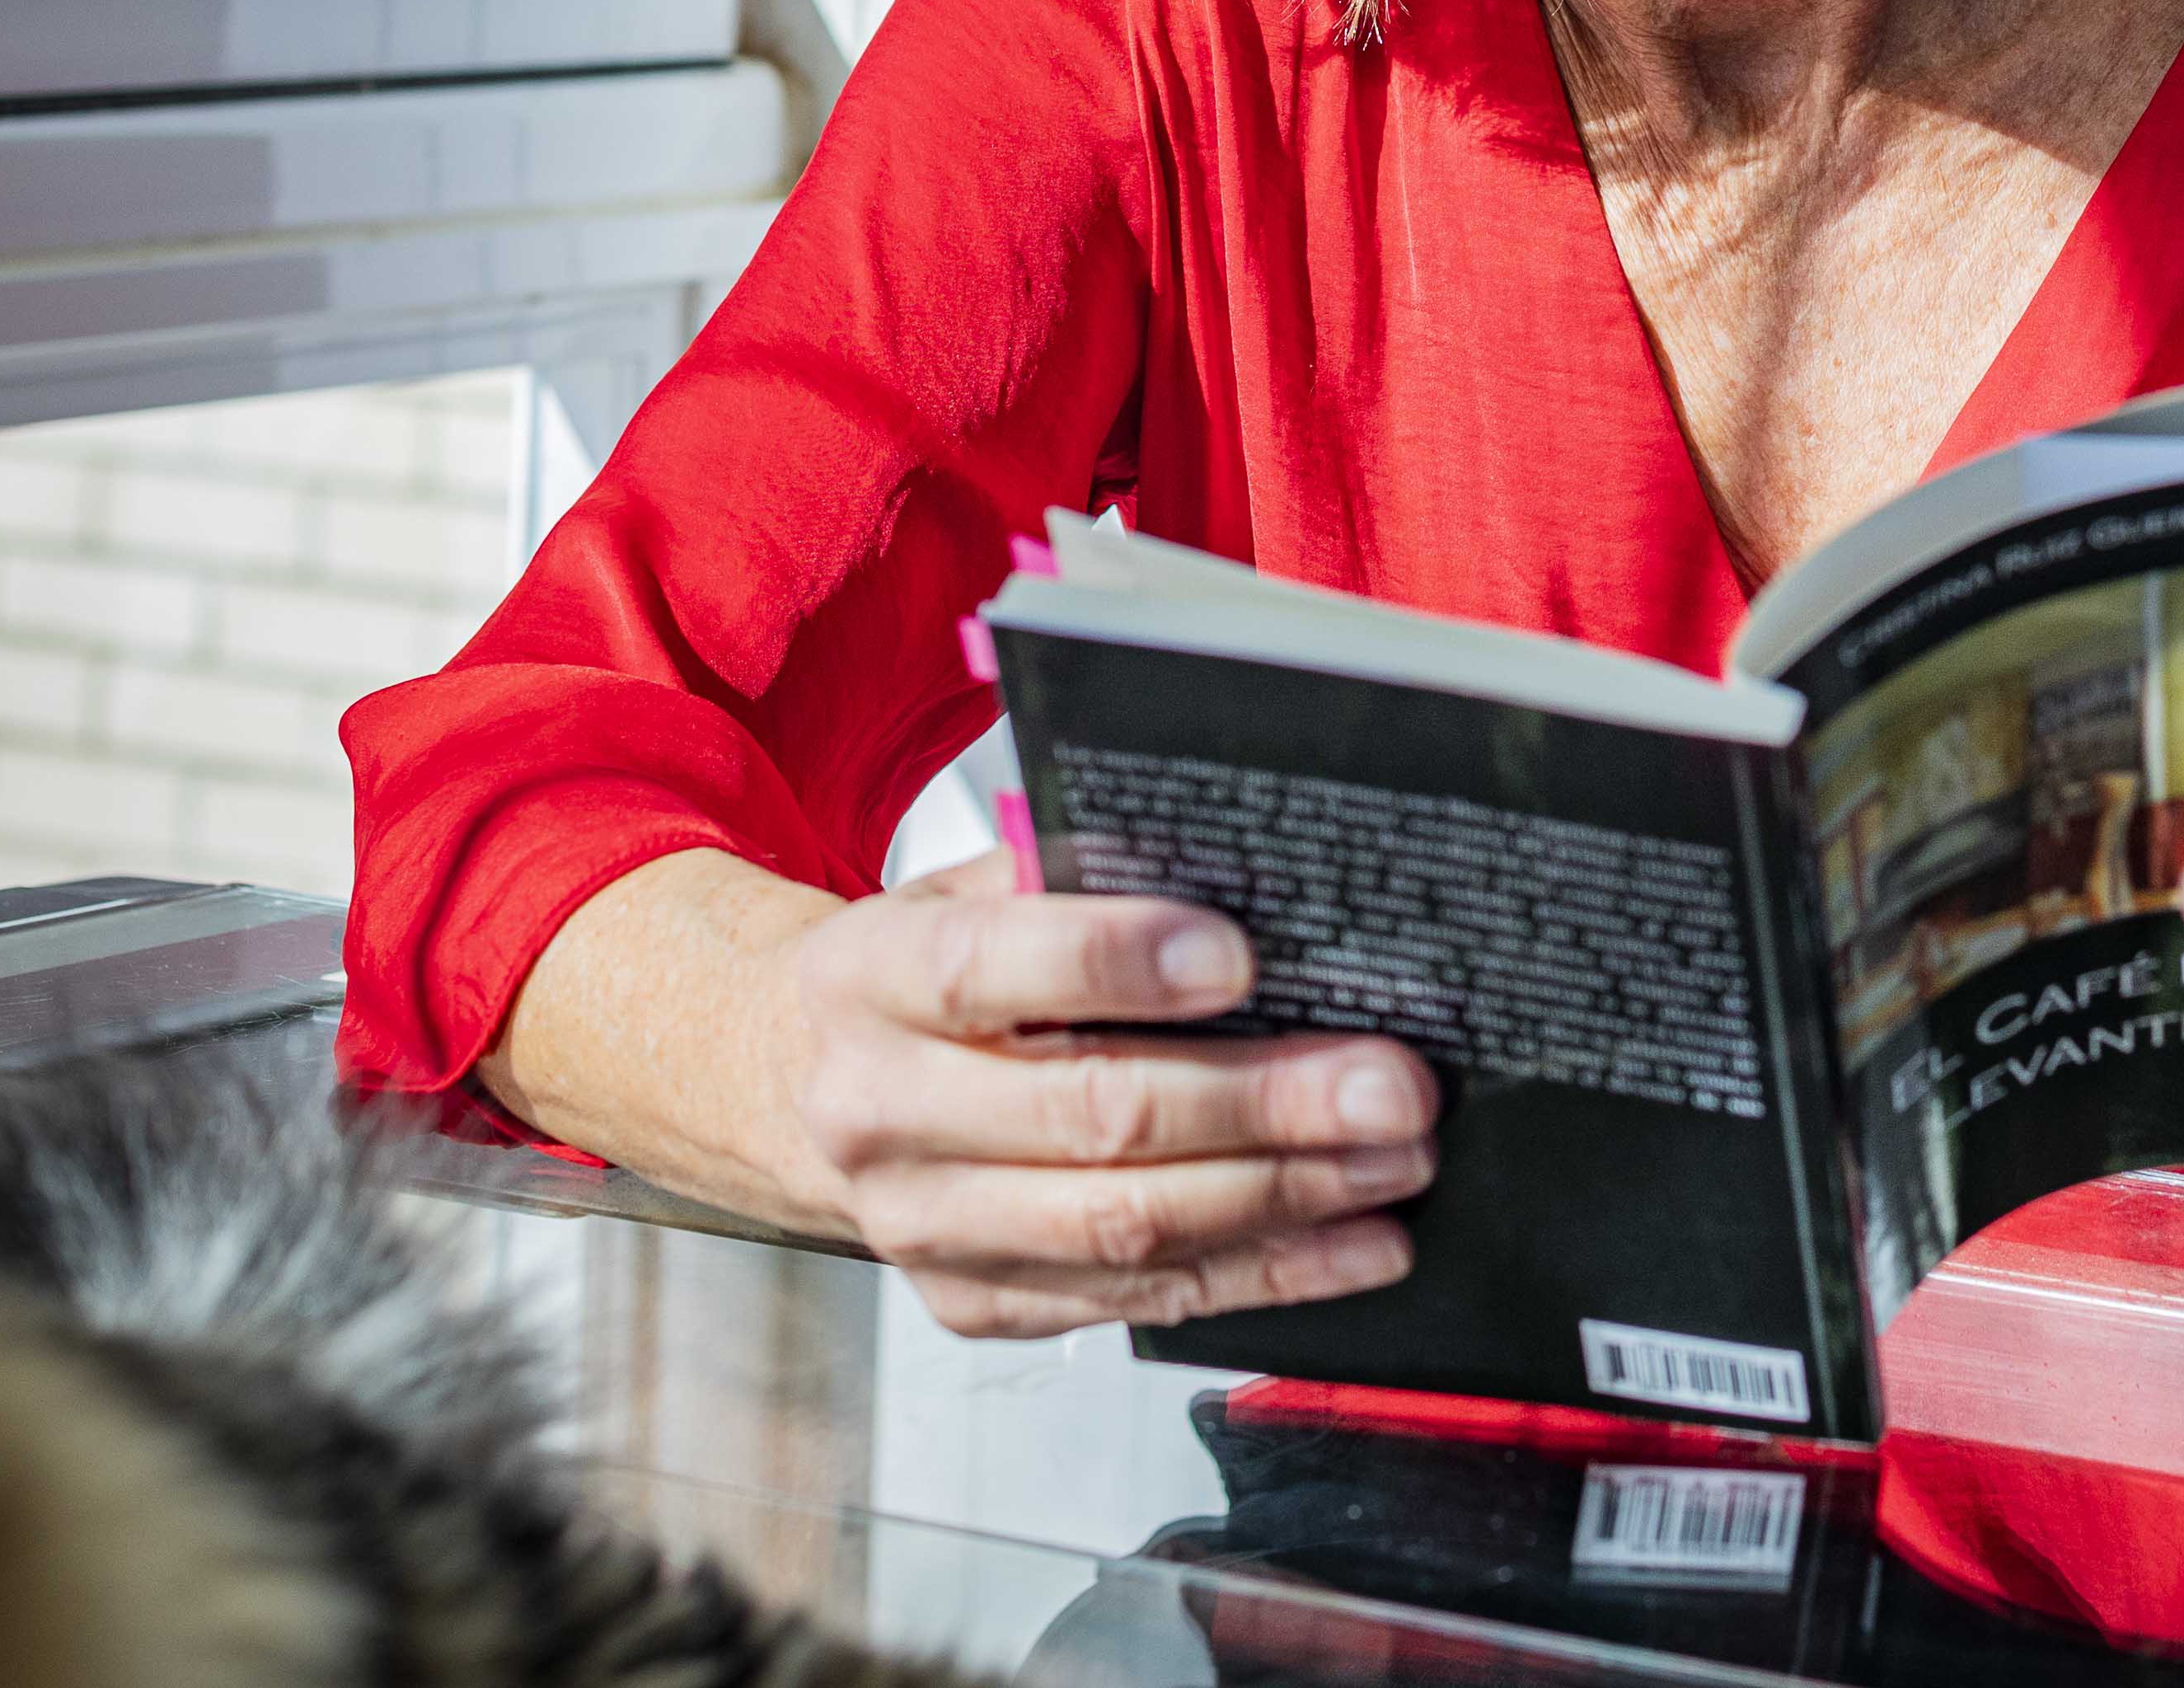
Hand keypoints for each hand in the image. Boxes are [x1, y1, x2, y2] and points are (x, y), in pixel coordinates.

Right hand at [779, 850, 1438, 1336]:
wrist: (787, 1085)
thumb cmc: (916, 974)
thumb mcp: (968, 892)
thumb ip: (1080, 883)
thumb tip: (1256, 888)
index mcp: (874, 978)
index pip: (990, 968)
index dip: (1120, 962)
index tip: (1241, 958)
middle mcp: (884, 1111)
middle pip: (1091, 1116)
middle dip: (1264, 1103)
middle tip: (1389, 1085)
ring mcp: (925, 1224)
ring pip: (1124, 1224)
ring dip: (1285, 1196)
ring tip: (1396, 1160)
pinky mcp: (974, 1300)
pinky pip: (1137, 1298)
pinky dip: (1263, 1275)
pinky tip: (1351, 1243)